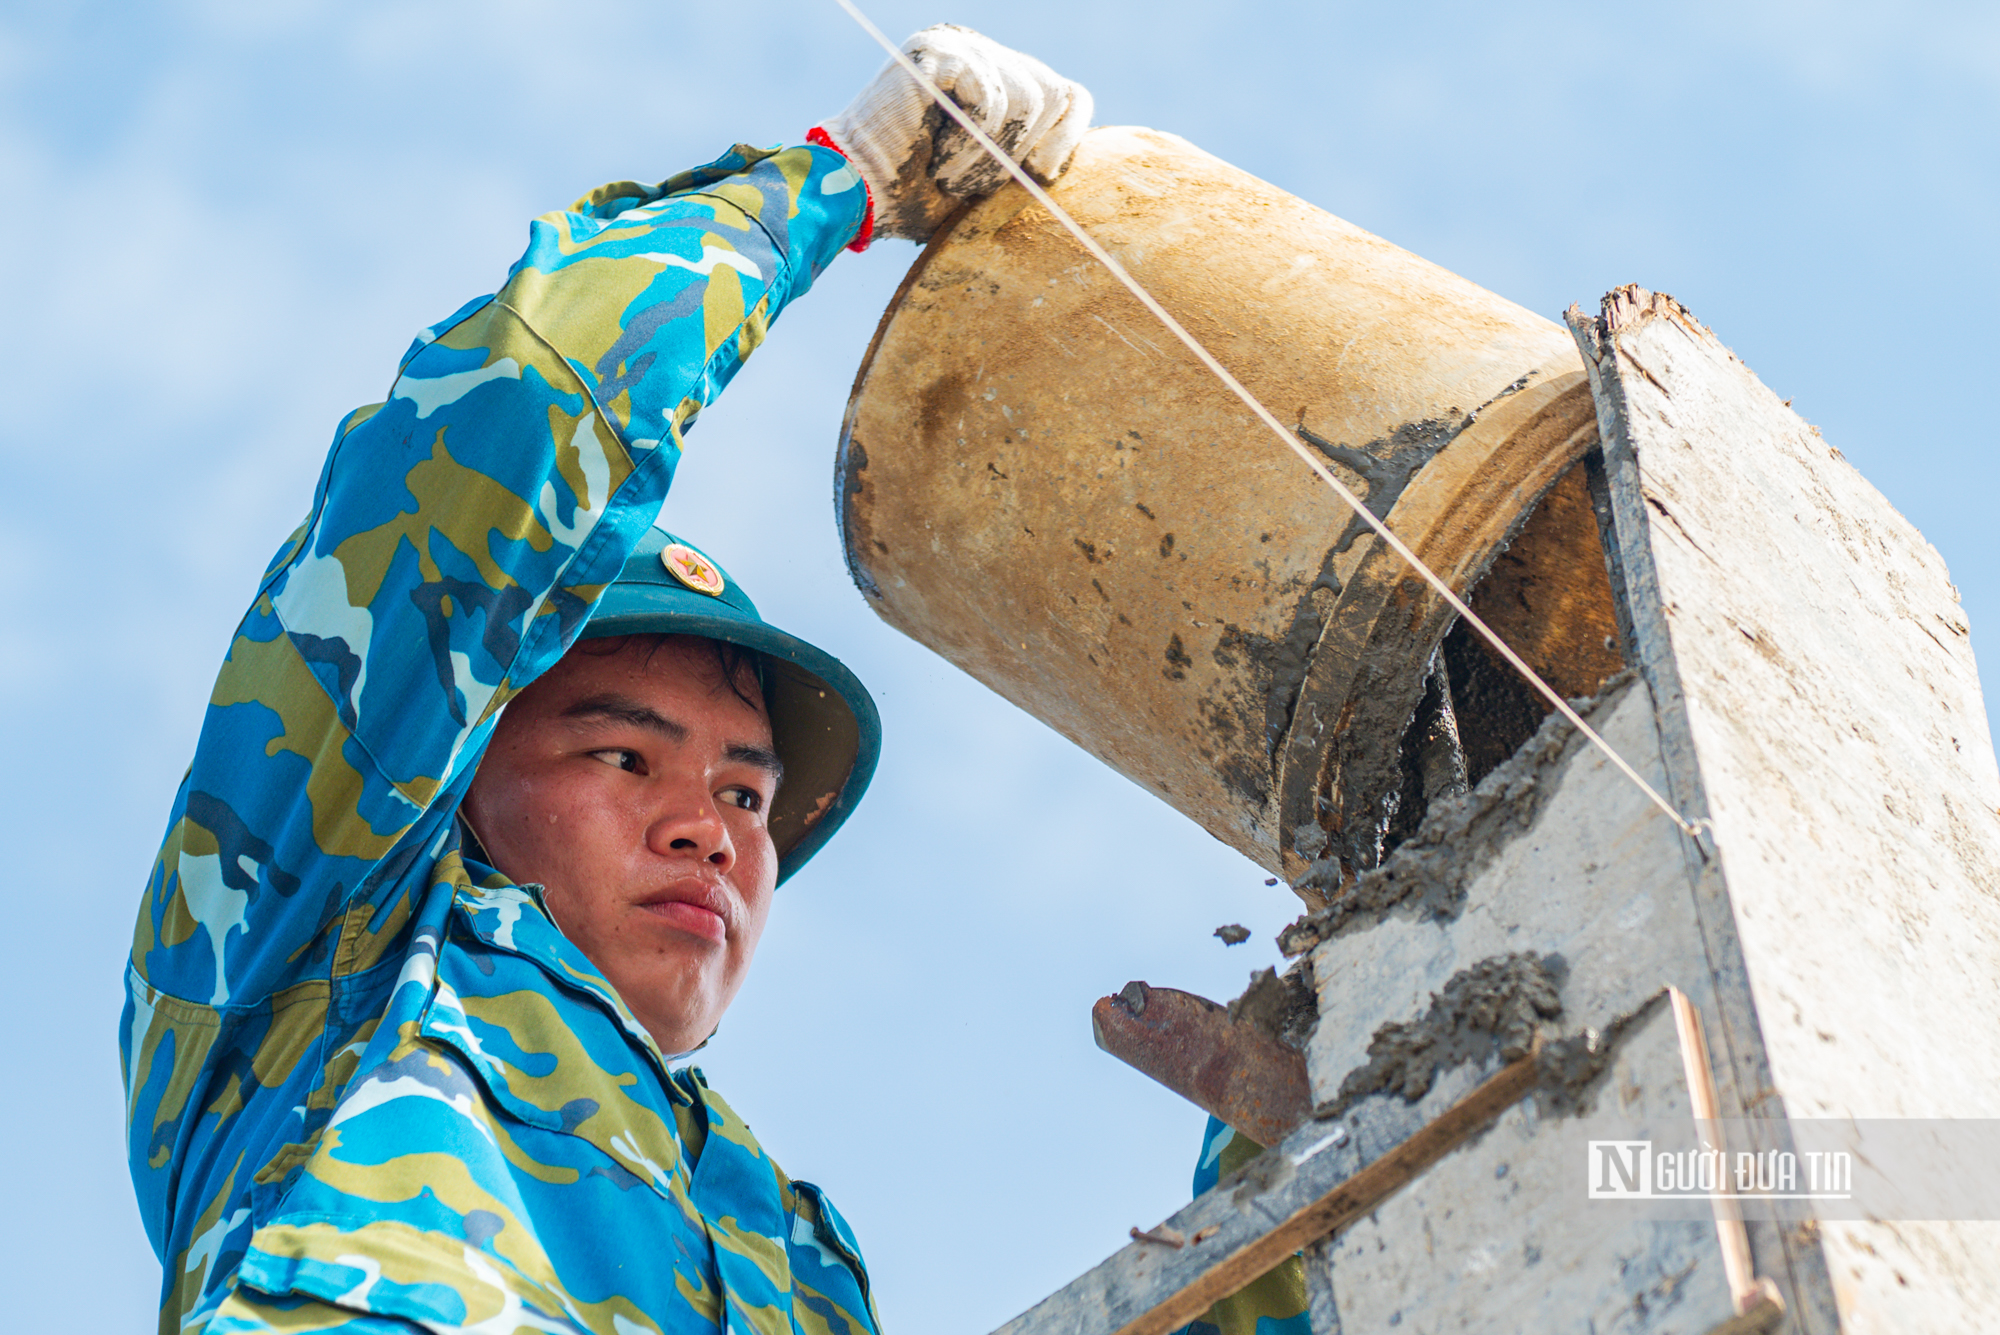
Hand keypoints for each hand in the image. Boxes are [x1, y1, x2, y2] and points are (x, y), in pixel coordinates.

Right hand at [815, 24, 1093, 244]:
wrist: (862, 197)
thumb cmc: (922, 198)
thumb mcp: (995, 180)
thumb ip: (1033, 159)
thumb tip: (1077, 163)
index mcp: (999, 76)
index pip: (1069, 94)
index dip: (1069, 137)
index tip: (1043, 175)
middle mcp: (981, 51)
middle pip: (1051, 94)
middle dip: (1018, 152)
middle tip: (970, 179)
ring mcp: (959, 45)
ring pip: (1026, 99)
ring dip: (988, 155)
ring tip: (946, 171)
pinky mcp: (936, 51)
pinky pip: (990, 98)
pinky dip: (968, 141)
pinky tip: (934, 154)